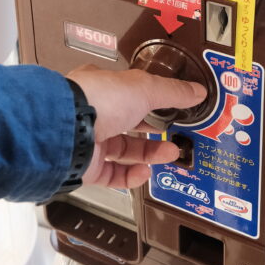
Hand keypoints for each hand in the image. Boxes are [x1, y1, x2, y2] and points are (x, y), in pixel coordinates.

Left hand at [67, 65, 205, 189]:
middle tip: (176, 135)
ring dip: (149, 154)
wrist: (67, 130)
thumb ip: (172, 92)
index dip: (150, 100)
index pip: (128, 93)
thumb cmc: (100, 99)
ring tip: (171, 154)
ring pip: (123, 151)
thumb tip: (197, 91)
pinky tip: (145, 172)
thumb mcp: (144, 88)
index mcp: (102, 88)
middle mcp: (93, 114)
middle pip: (128, 124)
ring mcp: (89, 142)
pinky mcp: (87, 168)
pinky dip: (131, 176)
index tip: (171, 108)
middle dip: (154, 132)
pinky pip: (113, 176)